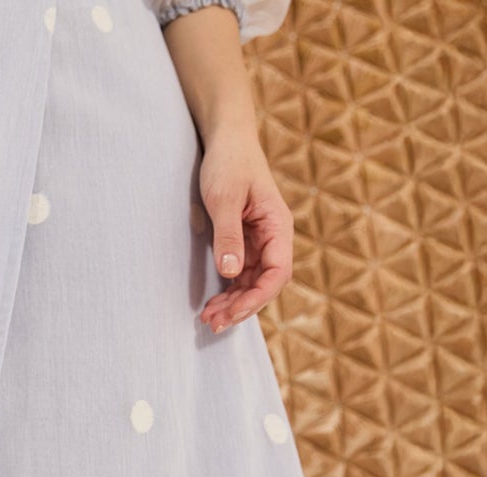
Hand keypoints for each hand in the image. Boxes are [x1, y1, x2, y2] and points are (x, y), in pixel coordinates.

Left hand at [196, 130, 293, 332]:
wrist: (226, 142)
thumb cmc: (229, 164)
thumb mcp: (225, 199)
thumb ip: (229, 235)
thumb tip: (232, 272)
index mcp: (278, 226)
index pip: (278, 272)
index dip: (257, 297)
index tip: (233, 313)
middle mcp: (273, 238)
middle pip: (265, 284)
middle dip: (242, 307)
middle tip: (213, 323)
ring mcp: (259, 243)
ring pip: (252, 284)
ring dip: (233, 304)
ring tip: (208, 320)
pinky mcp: (245, 244)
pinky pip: (241, 276)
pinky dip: (228, 293)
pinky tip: (212, 305)